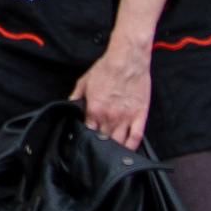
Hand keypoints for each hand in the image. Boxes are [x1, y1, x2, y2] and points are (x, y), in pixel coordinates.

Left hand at [72, 35, 156, 149]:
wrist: (127, 59)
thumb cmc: (106, 68)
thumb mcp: (84, 82)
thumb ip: (75, 97)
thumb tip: (70, 108)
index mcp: (94, 110)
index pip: (88, 132)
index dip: (86, 138)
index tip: (86, 140)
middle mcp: (109, 117)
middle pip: (103, 140)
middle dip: (100, 146)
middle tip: (99, 148)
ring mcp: (126, 118)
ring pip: (119, 143)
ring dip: (114, 149)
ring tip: (111, 152)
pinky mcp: (140, 116)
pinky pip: (136, 137)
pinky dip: (132, 147)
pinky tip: (128, 151)